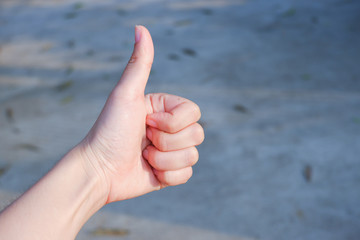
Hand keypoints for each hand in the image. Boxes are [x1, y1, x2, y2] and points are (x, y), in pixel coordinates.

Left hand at [78, 26, 203, 202]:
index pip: (194, 112)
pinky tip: (149, 170)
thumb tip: (141, 28)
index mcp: (165, 108)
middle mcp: (171, 128)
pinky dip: (166, 174)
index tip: (146, 122)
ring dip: (164, 159)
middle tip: (143, 140)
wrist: (99, 170)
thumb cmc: (109, 130)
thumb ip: (139, 64)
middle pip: (197, 135)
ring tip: (143, 155)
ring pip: (192, 156)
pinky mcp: (171, 172)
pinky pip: (187, 174)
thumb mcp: (125, 95)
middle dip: (167, 141)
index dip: (172, 122)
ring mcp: (172, 151)